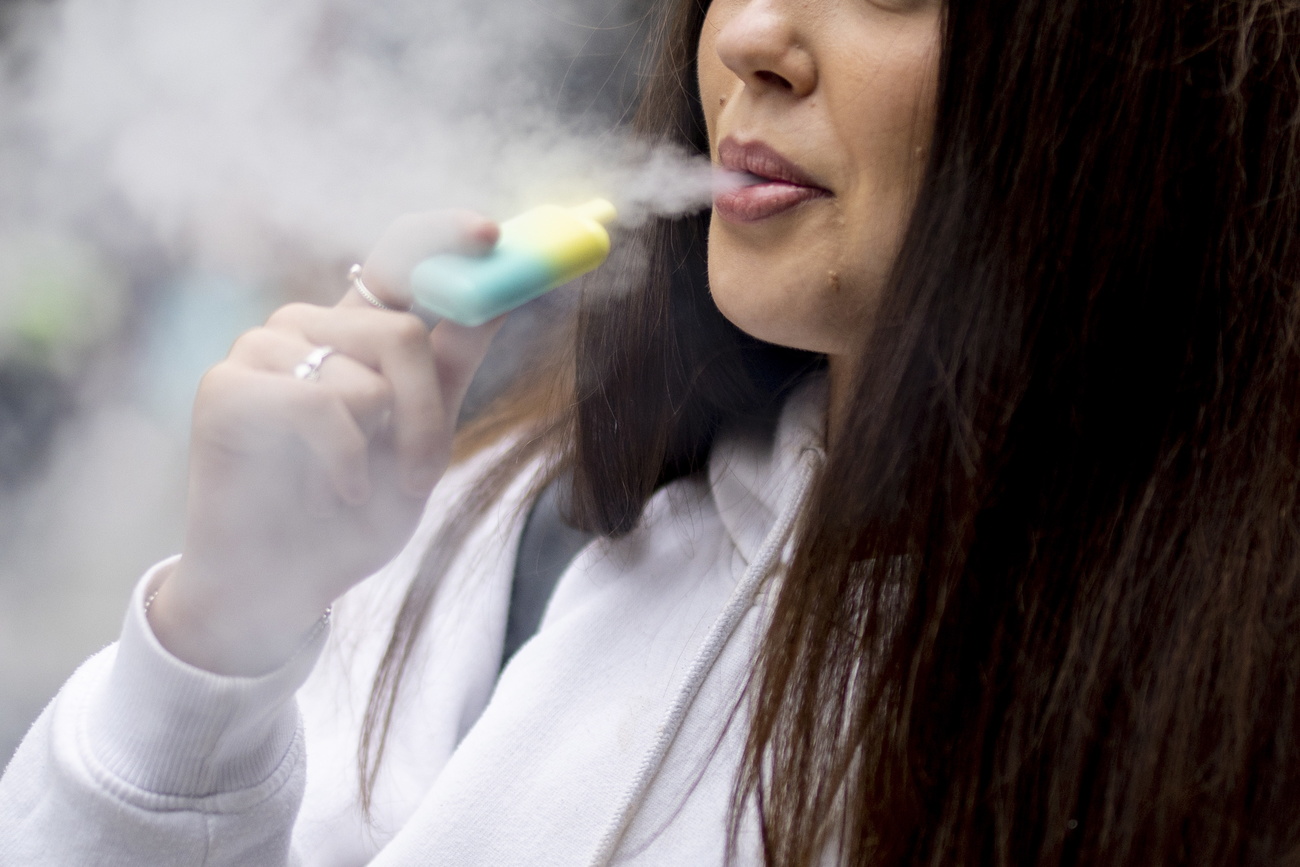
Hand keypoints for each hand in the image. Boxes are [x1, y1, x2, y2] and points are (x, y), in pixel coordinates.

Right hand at [148, 212, 503, 674]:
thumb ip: (451, 369)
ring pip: (368, 375)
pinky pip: (321, 406)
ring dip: (385, 449)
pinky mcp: (226, 385)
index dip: (444, 238)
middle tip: (421, 475)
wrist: (285, 585)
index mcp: (354, 332)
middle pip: (403, 331)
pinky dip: (344, 462)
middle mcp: (307, 326)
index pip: (399, 259)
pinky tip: (334, 490)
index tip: (493, 234)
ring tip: (358, 491)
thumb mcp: (421, 440)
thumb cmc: (352, 514)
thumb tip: (500, 298)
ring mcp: (261, 349)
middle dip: (426, 415)